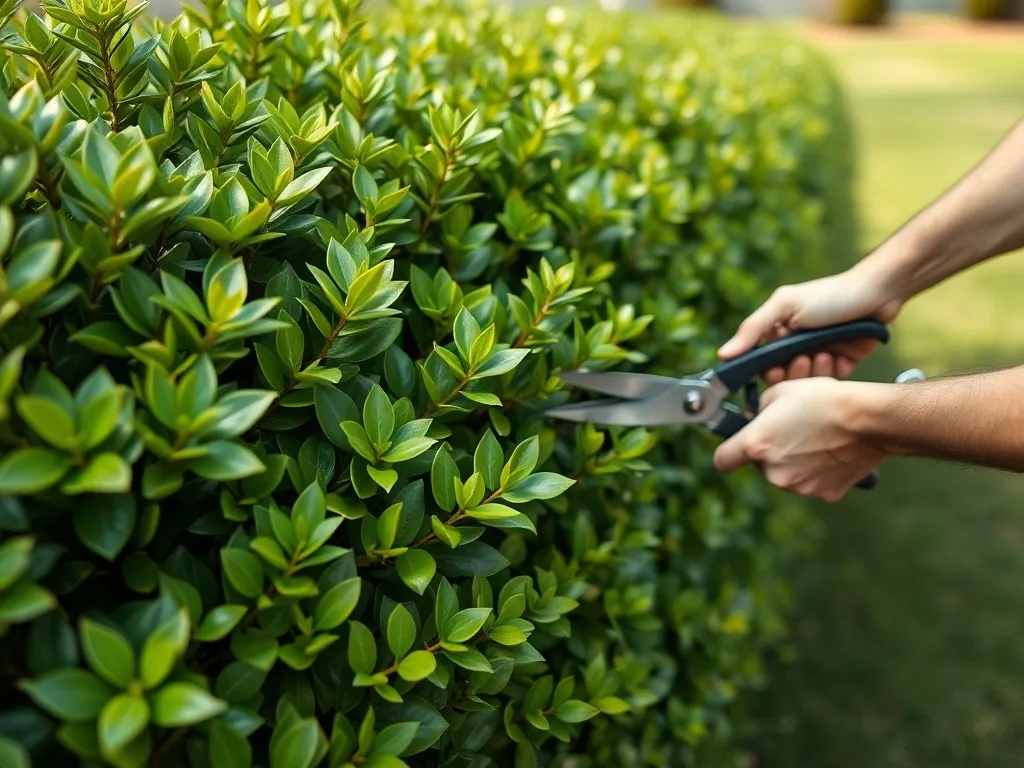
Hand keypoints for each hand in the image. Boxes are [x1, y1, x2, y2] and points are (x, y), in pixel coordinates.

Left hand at [712, 377, 888, 501]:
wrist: (868, 418)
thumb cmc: (824, 399)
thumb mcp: (779, 392)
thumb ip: (759, 411)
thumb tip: (756, 421)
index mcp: (756, 445)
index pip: (722, 460)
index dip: (728, 452)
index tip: (735, 447)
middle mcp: (774, 472)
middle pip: (760, 466)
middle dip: (769, 451)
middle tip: (790, 432)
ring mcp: (799, 486)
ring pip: (786, 475)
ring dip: (793, 461)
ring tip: (814, 438)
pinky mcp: (824, 494)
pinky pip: (812, 482)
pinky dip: (817, 471)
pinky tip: (830, 451)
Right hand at [717, 270, 901, 383]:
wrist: (879, 294)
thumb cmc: (830, 294)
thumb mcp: (785, 305)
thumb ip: (753, 329)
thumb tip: (722, 354)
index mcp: (778, 332)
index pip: (759, 362)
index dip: (764, 370)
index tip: (773, 370)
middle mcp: (795, 346)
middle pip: (781, 376)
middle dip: (790, 372)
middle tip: (801, 360)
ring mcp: (818, 356)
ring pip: (804, 382)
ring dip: (811, 372)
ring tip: (822, 354)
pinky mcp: (841, 365)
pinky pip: (827, 383)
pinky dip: (829, 374)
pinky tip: (835, 357)